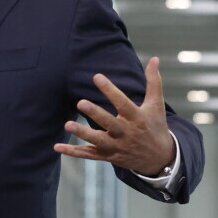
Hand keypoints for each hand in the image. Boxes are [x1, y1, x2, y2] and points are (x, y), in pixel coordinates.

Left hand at [54, 57, 176, 175]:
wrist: (160, 159)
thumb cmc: (155, 126)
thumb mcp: (156, 104)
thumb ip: (153, 81)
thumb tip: (155, 58)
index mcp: (137, 118)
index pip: (123, 103)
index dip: (110, 90)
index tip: (97, 77)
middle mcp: (126, 133)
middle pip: (109, 123)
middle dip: (95, 114)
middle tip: (80, 102)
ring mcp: (117, 147)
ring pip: (98, 141)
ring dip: (82, 134)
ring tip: (67, 124)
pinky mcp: (108, 156)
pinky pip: (89, 155)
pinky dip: (74, 152)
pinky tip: (57, 147)